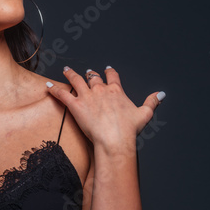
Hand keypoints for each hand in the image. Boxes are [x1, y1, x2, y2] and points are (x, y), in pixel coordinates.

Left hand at [46, 65, 164, 155]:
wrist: (114, 139)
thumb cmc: (128, 130)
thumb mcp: (144, 114)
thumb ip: (152, 102)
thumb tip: (161, 94)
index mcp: (116, 91)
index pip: (112, 76)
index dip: (110, 72)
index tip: (108, 69)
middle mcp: (101, 90)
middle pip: (93, 78)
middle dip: (90, 74)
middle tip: (87, 73)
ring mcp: (87, 97)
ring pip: (77, 81)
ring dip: (71, 74)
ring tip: (66, 70)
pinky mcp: (75, 105)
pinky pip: (62, 94)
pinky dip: (54, 89)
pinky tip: (48, 86)